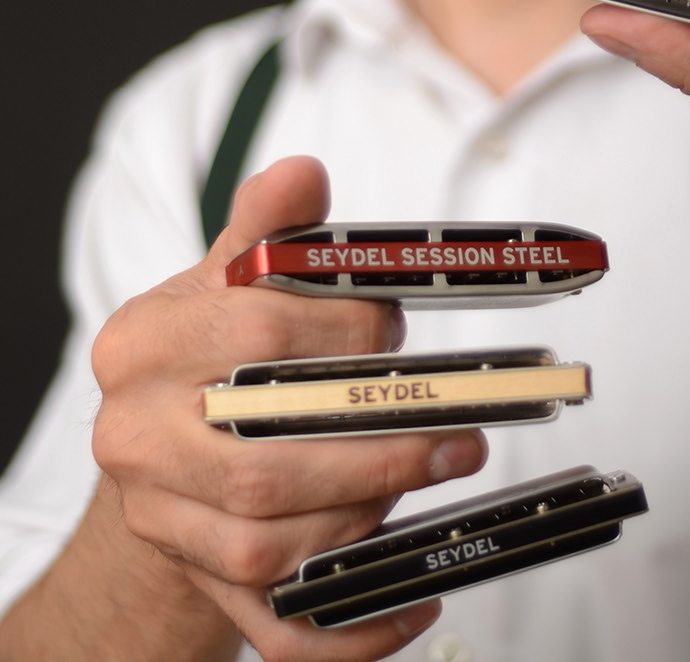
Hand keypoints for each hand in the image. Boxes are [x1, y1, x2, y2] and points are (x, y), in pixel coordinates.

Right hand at [91, 155, 486, 659]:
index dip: (343, 332)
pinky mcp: (199, 585)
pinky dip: (349, 631)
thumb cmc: (213, 344)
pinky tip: (413, 601)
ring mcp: (160, 523)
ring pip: (269, 547)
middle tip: (458, 427)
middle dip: (374, 446)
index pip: (253, 338)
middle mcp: (132, 440)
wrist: (162, 443)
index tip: (402, 327)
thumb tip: (305, 172)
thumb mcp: (230, 272)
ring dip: (370, 514)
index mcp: (139, 346)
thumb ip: (269, 226)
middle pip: (260, 463)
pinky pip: (276, 630)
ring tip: (445, 472)